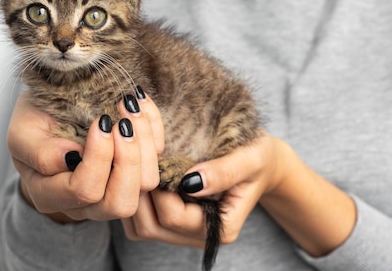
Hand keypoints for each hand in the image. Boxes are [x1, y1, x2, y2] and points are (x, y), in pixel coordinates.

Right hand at [7, 91, 163, 222]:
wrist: (51, 111)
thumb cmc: (34, 122)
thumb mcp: (22, 131)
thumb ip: (36, 151)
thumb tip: (68, 159)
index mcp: (51, 196)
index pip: (85, 191)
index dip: (98, 158)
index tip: (99, 122)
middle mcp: (85, 203)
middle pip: (120, 203)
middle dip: (129, 159)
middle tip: (122, 122)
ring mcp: (114, 189)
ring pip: (146, 185)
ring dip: (146, 144)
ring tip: (131, 109)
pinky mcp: (136, 172)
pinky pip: (159, 161)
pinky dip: (155, 130)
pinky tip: (141, 105)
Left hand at [122, 132, 355, 257]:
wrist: (259, 161)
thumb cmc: (258, 157)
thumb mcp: (251, 158)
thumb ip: (225, 172)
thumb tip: (191, 182)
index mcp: (221, 227)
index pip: (174, 217)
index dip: (159, 188)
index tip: (155, 154)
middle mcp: (200, 237)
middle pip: (151, 226)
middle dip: (139, 190)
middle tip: (134, 154)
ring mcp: (183, 233)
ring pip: (140, 227)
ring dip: (132, 195)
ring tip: (132, 162)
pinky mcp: (171, 223)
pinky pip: (140, 220)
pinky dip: (133, 197)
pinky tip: (135, 171)